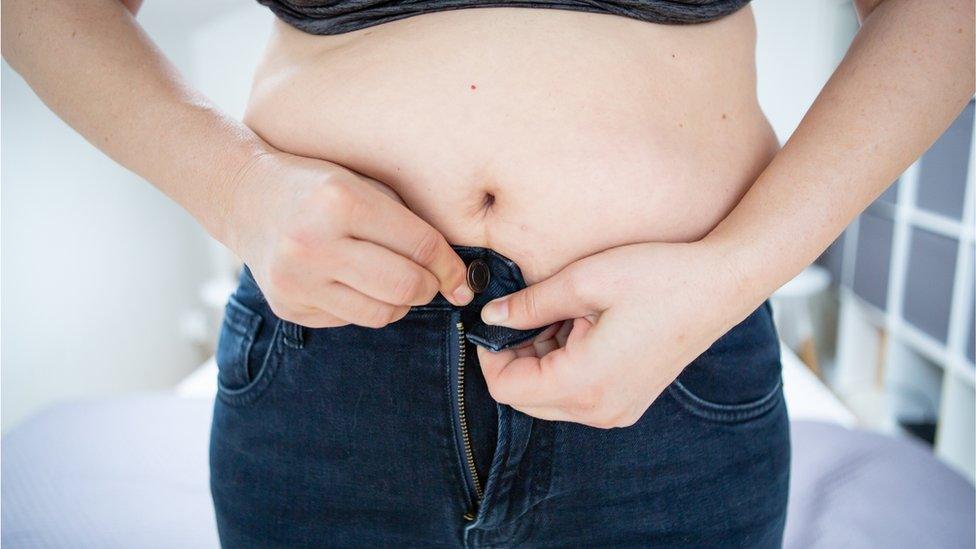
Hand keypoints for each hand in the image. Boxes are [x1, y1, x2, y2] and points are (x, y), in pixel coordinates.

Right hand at [225, 151, 472, 327]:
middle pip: (404, 286)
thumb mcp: (363, 185)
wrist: (245, 196)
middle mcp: (314, 243)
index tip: (462, 277)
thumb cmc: (318, 187)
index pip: (420, 246)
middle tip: (431, 282)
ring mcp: (297, 280)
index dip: (451, 266)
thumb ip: (408, 224)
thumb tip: (457, 277)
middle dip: (430, 288)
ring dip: (399, 303)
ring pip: (381, 313)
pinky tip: (349, 281)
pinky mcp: (288, 306)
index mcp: (340, 201)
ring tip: (391, 280)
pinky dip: (363, 305)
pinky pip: (350, 320)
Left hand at [476, 241, 758, 427]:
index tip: (495, 319)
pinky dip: (566, 365)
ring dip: (543, 359)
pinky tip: (585, 326)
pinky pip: (577, 394)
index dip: (489, 354)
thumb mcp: (584, 281)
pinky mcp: (629, 401)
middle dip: (516, 357)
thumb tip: (491, 316)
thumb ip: (530, 304)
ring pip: (550, 398)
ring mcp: (618, 411)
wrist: (722, 285)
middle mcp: (600, 410)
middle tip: (534, 311)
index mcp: (585, 384)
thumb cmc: (658, 276)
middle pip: (525, 399)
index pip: (507, 389)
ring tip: (569, 313)